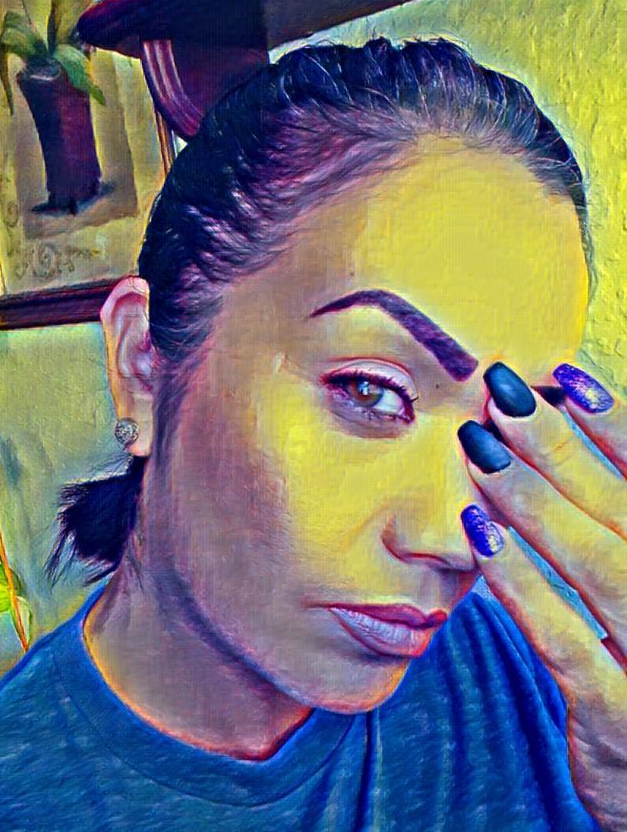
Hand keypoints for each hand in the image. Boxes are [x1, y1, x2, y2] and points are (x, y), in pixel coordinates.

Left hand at [458, 362, 626, 830]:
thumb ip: (608, 519)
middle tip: (502, 396)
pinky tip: (479, 539)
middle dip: (562, 448)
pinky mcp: (622, 717)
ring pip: (600, 567)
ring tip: (481, 449)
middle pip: (624, 512)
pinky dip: (523, 586)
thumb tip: (568, 421)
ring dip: (536, 502)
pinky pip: (567, 643)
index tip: (565, 374)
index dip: (619, 423)